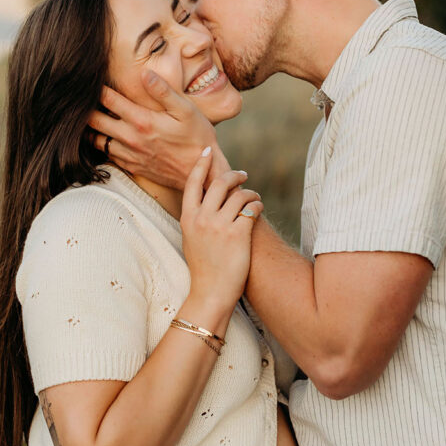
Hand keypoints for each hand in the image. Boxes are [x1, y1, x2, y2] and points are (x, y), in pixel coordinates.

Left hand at [87, 73, 228, 190]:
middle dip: (85, 107)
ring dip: (89, 127)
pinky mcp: (132, 165)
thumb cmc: (197, 138)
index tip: (89, 78)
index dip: (96, 87)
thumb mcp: (187, 110)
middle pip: (94, 121)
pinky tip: (102, 135)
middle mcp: (131, 138)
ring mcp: (130, 154)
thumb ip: (164, 91)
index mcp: (143, 121)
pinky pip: (106, 154)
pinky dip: (100, 144)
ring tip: (86, 115)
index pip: (109, 99)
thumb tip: (144, 73)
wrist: (202, 173)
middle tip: (80, 96)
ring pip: (96, 140)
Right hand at [181, 150, 262, 306]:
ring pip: (239, 195)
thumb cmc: (204, 267)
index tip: (207, 152)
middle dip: (234, 175)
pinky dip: (257, 205)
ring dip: (250, 193)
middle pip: (219, 183)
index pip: (192, 183)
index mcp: (188, 218)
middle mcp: (202, 219)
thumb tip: (210, 197)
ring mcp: (219, 226)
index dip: (201, 165)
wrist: (211, 293)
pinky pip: (252, 209)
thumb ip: (197, 217)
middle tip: (243, 175)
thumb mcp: (191, 239)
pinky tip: (258, 209)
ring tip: (254, 198)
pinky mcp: (238, 235)